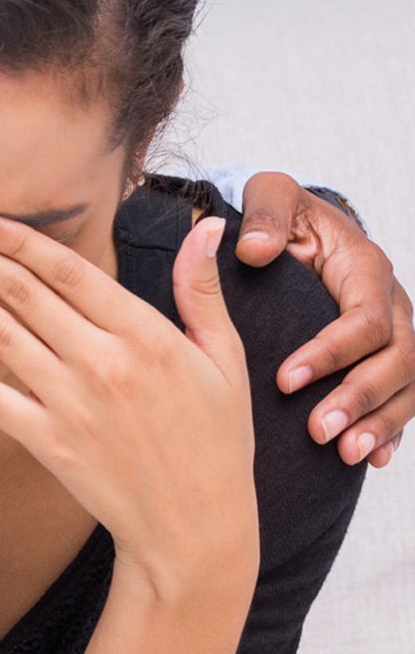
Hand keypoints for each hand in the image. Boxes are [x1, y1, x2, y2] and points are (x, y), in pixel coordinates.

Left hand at [0, 210, 258, 596]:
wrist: (195, 527)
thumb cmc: (213, 440)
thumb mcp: (226, 360)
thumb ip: (202, 292)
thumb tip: (206, 227)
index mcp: (146, 336)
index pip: (70, 271)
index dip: (19, 240)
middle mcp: (104, 363)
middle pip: (23, 293)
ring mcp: (72, 404)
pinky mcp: (48, 442)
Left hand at [237, 171, 413, 467]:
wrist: (298, 225)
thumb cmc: (281, 212)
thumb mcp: (270, 194)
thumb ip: (265, 214)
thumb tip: (255, 250)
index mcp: (366, 267)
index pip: (364, 319)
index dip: (331, 353)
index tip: (284, 379)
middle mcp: (391, 303)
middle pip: (398, 359)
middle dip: (361, 398)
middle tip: (318, 430)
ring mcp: (396, 332)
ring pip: (409, 385)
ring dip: (380, 422)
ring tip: (345, 453)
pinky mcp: (387, 356)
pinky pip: (404, 397)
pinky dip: (392, 429)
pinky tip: (375, 458)